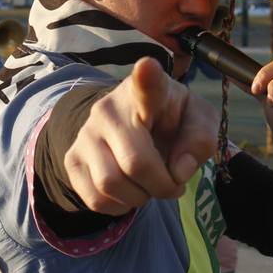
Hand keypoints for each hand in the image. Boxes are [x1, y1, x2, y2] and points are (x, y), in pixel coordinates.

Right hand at [63, 56, 217, 215]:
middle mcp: (109, 109)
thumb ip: (201, 139)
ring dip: (140, 198)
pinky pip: (95, 199)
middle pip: (135, 162)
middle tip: (173, 184)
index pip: (146, 84)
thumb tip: (180, 170)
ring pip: (111, 185)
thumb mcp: (197, 120)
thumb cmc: (171, 119)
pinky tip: (130, 192)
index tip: (148, 67)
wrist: (132, 125)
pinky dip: (120, 206)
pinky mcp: (72, 159)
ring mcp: (86, 134)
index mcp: (148, 92)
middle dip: (163, 185)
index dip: (147, 77)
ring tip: (150, 186)